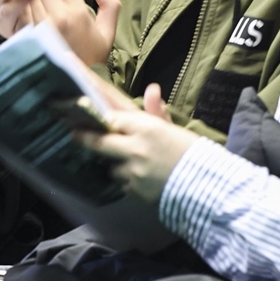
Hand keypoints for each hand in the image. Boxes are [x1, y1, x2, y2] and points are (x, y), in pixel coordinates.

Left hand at [82, 108, 196, 204]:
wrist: (206, 188)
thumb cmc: (192, 153)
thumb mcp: (174, 129)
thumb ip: (157, 112)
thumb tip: (152, 89)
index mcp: (146, 128)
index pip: (112, 120)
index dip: (99, 118)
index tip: (85, 115)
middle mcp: (134, 148)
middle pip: (99, 142)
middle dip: (84, 138)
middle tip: (73, 134)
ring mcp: (132, 172)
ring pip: (110, 165)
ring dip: (113, 163)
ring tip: (120, 161)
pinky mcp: (134, 191)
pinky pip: (121, 182)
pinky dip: (124, 179)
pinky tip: (135, 177)